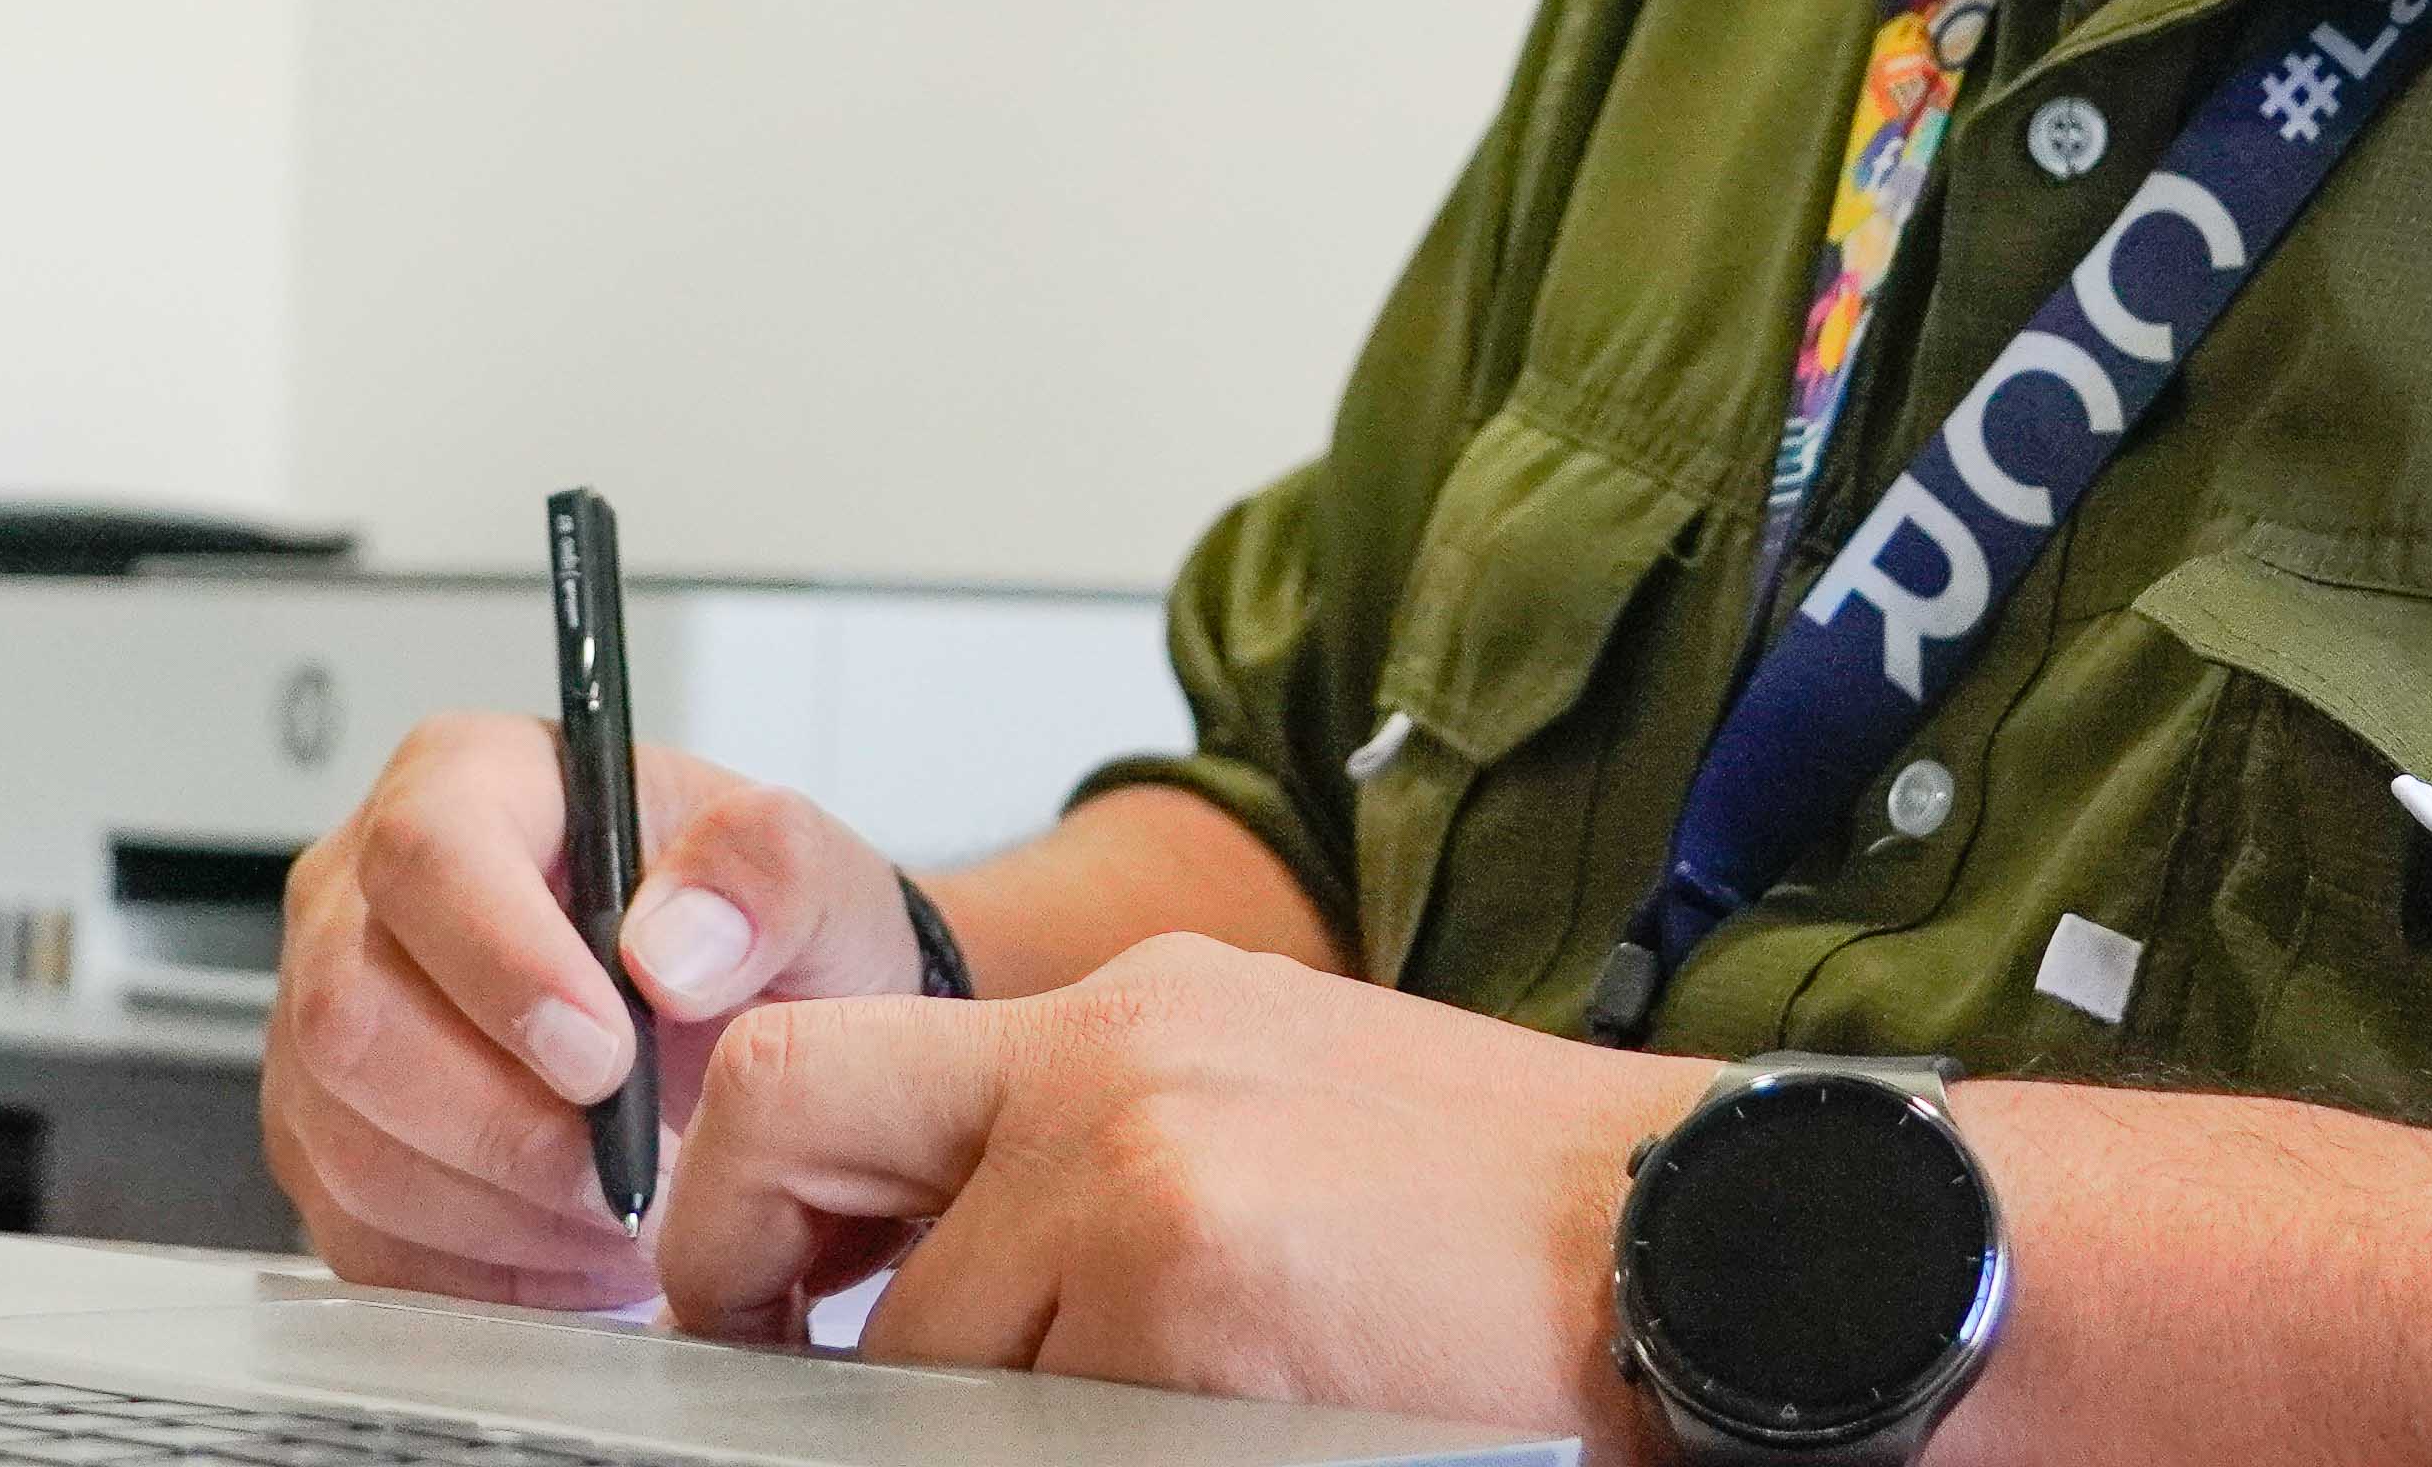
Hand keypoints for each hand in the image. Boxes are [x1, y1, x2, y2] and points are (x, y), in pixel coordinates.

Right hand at [264, 708, 929, 1305]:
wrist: (750, 1036)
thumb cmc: (756, 941)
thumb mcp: (818, 880)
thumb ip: (770, 874)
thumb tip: (671, 946)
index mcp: (470, 782)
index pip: (429, 853)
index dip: (504, 966)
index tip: (606, 1058)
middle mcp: (364, 898)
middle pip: (357, 1020)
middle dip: (508, 1126)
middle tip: (637, 1172)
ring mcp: (323, 1032)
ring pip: (351, 1147)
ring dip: (508, 1212)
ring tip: (633, 1213)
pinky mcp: (328, 1151)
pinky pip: (363, 1240)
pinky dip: (487, 1271)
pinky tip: (584, 1249)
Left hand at [656, 933, 1698, 1454]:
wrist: (1696, 1239)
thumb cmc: (1506, 1206)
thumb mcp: (1273, 1098)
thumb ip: (1099, 1142)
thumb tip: (931, 1259)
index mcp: (1133, 1008)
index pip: (825, 1051)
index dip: (737, 1183)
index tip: (751, 1285)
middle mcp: (1109, 1058)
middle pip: (783, 1123)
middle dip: (735, 1263)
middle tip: (774, 1363)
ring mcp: (1139, 1174)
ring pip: (922, 1340)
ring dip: (984, 1405)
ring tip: (1129, 1411)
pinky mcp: (1189, 1301)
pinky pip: (1040, 1430)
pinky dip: (1100, 1449)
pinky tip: (1222, 1427)